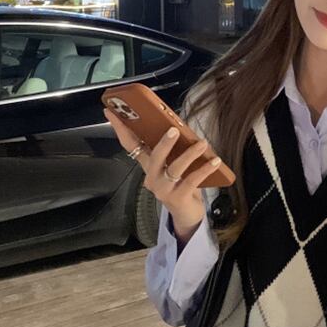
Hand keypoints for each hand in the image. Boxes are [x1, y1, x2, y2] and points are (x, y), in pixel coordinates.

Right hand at [102, 106, 218, 230]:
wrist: (186, 215)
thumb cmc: (181, 186)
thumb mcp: (172, 167)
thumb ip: (172, 151)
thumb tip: (179, 126)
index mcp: (148, 167)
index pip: (130, 146)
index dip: (120, 129)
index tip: (112, 112)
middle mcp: (152, 178)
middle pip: (154, 157)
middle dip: (164, 142)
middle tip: (174, 129)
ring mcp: (163, 189)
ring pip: (175, 168)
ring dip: (190, 154)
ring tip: (203, 143)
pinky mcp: (177, 198)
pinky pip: (192, 180)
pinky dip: (204, 169)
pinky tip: (215, 161)